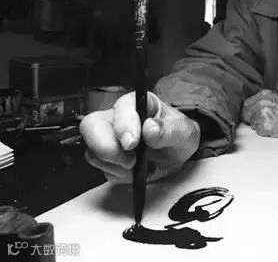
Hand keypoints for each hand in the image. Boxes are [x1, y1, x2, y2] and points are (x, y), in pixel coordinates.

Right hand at [79, 92, 200, 183]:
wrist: (178, 154)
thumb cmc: (179, 134)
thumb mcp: (184, 131)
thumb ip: (169, 129)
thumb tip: (150, 128)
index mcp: (137, 103)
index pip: (120, 108)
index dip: (122, 126)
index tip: (131, 144)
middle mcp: (118, 118)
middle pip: (91, 127)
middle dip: (106, 147)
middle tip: (130, 161)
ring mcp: (109, 138)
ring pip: (93, 151)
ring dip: (116, 165)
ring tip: (141, 166)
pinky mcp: (108, 158)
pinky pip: (103, 169)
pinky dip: (120, 175)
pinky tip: (137, 171)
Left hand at [241, 89, 277, 137]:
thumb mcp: (277, 98)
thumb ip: (263, 101)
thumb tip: (255, 108)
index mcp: (264, 95)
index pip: (246, 104)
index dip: (249, 111)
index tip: (251, 114)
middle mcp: (261, 104)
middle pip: (246, 114)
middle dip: (252, 118)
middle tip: (260, 121)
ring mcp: (262, 115)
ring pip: (253, 123)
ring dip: (259, 126)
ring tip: (270, 123)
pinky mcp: (265, 126)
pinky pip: (258, 131)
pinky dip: (264, 132)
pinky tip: (273, 128)